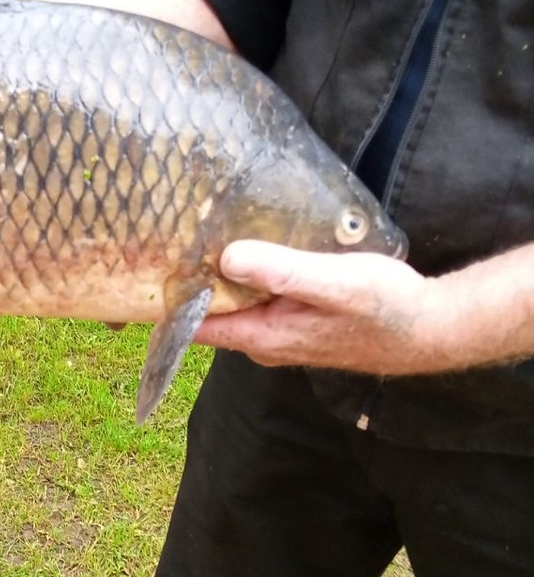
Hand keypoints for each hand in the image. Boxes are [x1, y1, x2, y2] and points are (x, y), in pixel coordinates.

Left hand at [194, 241, 453, 375]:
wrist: (430, 328)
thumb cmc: (384, 307)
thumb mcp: (332, 282)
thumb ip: (281, 271)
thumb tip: (228, 257)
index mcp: (261, 337)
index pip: (194, 325)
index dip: (168, 299)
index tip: (147, 265)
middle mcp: (262, 340)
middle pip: (209, 312)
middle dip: (188, 282)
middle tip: (168, 238)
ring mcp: (278, 332)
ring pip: (233, 304)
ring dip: (218, 277)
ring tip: (199, 235)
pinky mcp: (294, 318)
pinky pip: (256, 298)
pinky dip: (247, 277)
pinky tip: (247, 248)